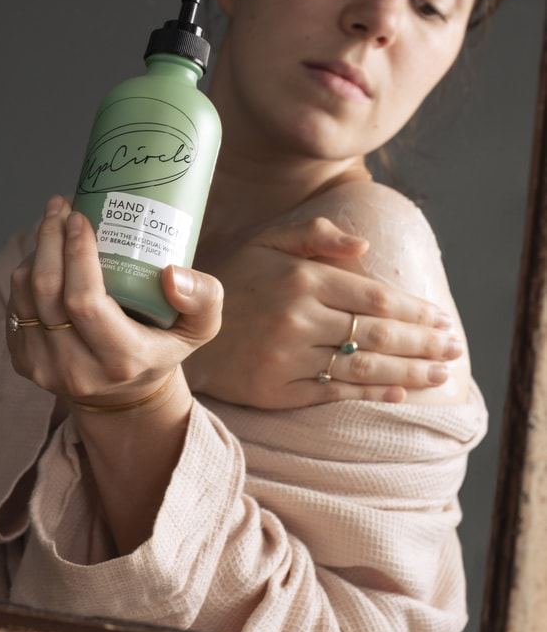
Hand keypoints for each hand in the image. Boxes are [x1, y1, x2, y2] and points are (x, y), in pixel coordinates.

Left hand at [7, 196, 222, 407]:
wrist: (123, 394)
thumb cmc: (162, 346)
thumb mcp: (199, 328)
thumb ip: (204, 299)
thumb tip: (172, 273)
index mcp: (122, 360)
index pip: (85, 301)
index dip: (76, 253)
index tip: (80, 217)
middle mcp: (77, 370)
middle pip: (47, 292)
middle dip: (49, 238)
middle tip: (61, 206)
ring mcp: (45, 369)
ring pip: (24, 294)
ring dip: (35, 251)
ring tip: (54, 224)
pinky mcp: (24, 362)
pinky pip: (15, 305)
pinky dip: (26, 273)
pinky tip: (46, 257)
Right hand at [184, 217, 462, 407]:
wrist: (178, 327)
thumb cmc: (230, 279)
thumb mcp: (266, 242)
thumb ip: (316, 237)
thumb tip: (365, 247)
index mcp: (301, 279)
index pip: (375, 298)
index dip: (415, 311)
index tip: (441, 319)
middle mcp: (298, 319)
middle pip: (377, 334)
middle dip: (423, 344)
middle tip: (454, 349)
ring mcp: (289, 358)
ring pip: (362, 366)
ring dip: (408, 373)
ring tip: (439, 375)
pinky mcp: (278, 390)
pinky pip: (334, 393)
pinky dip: (371, 394)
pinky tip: (399, 394)